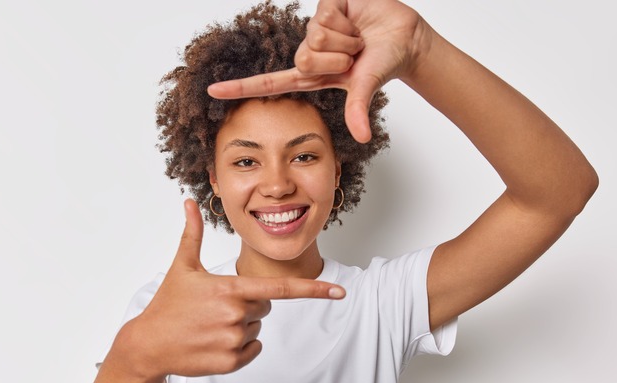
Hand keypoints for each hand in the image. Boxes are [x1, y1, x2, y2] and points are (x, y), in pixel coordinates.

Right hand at [114, 199, 344, 378]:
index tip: (339, 292)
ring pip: (257, 328)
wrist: (147, 345)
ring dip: (241, 325)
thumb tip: (189, 202)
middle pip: (265, 307)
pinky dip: (240, 346)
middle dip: (248, 304)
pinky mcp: (230, 362)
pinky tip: (214, 341)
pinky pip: (253, 349)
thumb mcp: (182, 266)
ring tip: (210, 324)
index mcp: (230, 289)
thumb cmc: (167, 304)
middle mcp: (236, 315)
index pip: (280, 289)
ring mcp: (233, 340)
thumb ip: (193, 233)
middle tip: (217, 306)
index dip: (313, 290)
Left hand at [207, 0, 430, 142]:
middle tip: (353, 56)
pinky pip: (325, 16)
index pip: (269, 83)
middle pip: (302, 58)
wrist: (404, 35)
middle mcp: (308, 51)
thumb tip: (362, 137)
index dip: (240, 87)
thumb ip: (358, 109)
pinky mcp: (324, 5)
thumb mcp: (366, 86)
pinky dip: (346, 21)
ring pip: (314, 36)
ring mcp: (314, 28)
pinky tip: (355, 18)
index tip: (212, 91)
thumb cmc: (383, 61)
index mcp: (311, 75)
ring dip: (344, 40)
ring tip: (357, 38)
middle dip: (336, 59)